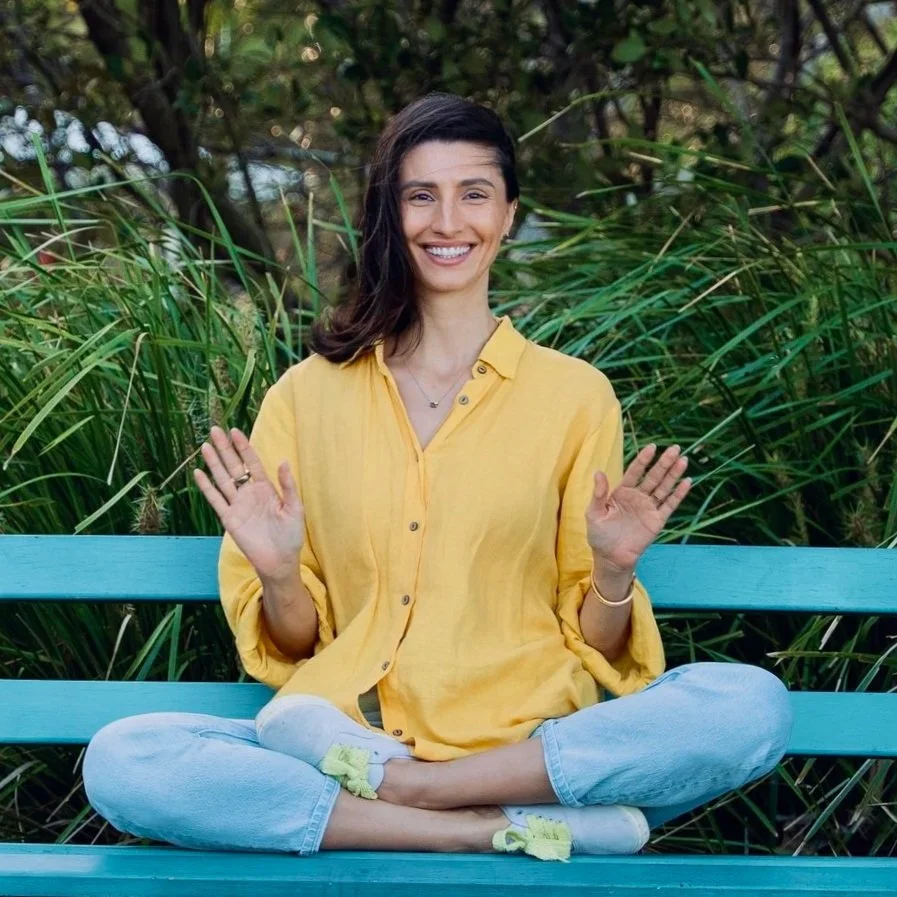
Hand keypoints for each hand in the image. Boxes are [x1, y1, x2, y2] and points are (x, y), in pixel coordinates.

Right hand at [193, 425, 304, 581]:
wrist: (280, 561)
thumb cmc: (290, 536)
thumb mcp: (294, 508)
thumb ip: (288, 486)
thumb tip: (284, 461)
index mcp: (266, 488)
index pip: (252, 462)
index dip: (243, 447)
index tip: (235, 431)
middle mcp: (249, 493)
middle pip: (234, 466)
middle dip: (225, 448)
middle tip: (214, 430)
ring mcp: (238, 505)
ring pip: (223, 479)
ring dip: (214, 463)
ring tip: (205, 446)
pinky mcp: (229, 519)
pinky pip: (215, 500)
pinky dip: (207, 487)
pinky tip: (198, 473)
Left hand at [586, 443, 691, 571]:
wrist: (610, 558)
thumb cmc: (599, 535)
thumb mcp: (593, 513)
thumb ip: (598, 494)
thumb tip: (598, 472)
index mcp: (622, 492)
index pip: (635, 472)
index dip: (643, 460)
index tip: (652, 447)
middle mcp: (637, 497)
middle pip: (653, 476)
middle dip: (664, 463)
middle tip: (676, 448)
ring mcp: (648, 508)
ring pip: (664, 488)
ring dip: (674, 475)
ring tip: (683, 460)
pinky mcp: (657, 521)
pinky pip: (669, 505)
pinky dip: (678, 494)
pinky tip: (687, 482)